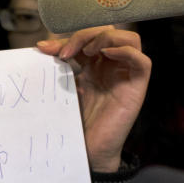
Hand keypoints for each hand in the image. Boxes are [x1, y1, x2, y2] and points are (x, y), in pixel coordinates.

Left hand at [37, 26, 150, 173]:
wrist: (87, 149)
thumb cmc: (77, 121)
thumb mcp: (65, 88)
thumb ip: (59, 68)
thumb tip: (41, 46)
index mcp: (95, 65)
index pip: (88, 38)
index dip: (68, 38)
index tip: (44, 50)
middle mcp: (113, 67)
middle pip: (109, 33)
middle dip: (85, 35)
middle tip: (65, 53)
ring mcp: (126, 75)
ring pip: (130, 39)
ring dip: (107, 38)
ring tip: (88, 52)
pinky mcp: (137, 88)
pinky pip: (142, 61)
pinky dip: (126, 52)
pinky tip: (106, 55)